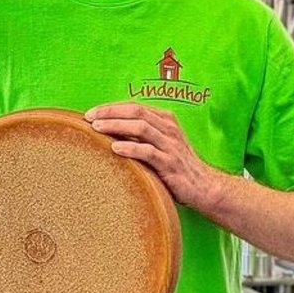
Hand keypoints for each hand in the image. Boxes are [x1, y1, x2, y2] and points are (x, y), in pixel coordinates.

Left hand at [86, 102, 216, 208]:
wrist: (204, 187)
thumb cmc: (176, 166)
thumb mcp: (161, 144)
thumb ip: (141, 135)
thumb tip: (109, 132)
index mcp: (166, 120)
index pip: (134, 106)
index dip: (112, 107)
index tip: (91, 113)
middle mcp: (169, 129)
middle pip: (136, 111)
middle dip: (110, 112)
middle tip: (89, 118)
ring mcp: (170, 145)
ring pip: (141, 128)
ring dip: (116, 126)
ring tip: (96, 129)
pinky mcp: (170, 164)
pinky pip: (148, 152)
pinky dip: (130, 148)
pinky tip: (114, 149)